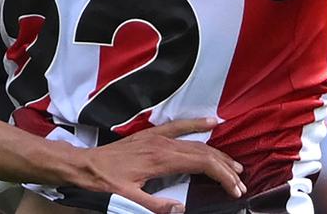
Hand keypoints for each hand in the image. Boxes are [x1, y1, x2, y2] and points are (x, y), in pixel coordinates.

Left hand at [70, 118, 244, 213]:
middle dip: (225, 168)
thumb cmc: (105, 182)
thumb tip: (181, 208)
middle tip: (241, 184)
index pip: (201, 164)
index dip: (222, 176)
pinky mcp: (151, 135)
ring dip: (217, 152)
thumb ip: (155, 205)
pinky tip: (211, 121)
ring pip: (195, 141)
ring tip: (235, 165)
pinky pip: (179, 127)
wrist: (85, 164)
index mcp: (160, 159)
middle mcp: (161, 144)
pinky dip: (196, 124)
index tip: (235, 190)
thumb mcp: (127, 198)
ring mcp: (156, 137)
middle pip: (203, 152)